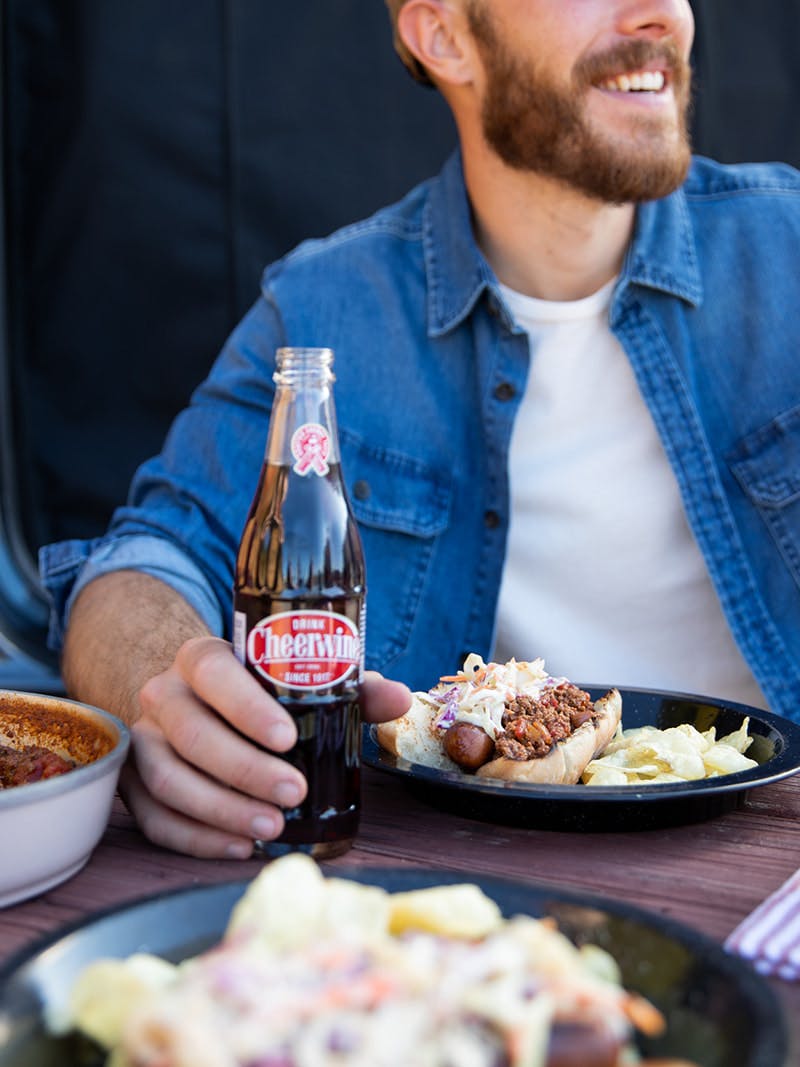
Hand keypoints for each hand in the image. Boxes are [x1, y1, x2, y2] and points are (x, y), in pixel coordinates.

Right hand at [118, 636, 411, 858]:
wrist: (195, 701)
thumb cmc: (259, 692)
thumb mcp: (298, 680)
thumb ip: (348, 687)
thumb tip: (400, 698)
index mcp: (202, 659)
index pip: (215, 674)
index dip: (247, 707)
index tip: (288, 738)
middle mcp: (163, 694)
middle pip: (192, 734)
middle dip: (244, 770)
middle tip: (294, 793)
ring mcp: (143, 742)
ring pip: (168, 780)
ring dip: (221, 810)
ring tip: (270, 829)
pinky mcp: (133, 785)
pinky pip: (153, 818)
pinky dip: (195, 838)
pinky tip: (238, 848)